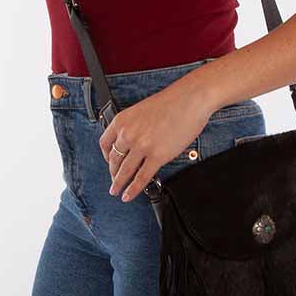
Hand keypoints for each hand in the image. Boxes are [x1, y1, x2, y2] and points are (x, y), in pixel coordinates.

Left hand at [98, 81, 212, 201]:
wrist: (190, 100)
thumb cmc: (171, 102)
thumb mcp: (142, 111)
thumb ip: (133, 127)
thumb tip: (133, 144)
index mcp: (122, 120)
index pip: (105, 143)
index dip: (106, 157)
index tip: (109, 163)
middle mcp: (128, 134)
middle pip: (114, 160)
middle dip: (113, 174)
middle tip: (114, 182)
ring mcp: (142, 146)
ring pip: (125, 171)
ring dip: (119, 184)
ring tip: (117, 192)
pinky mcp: (157, 156)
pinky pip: (142, 177)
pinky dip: (134, 189)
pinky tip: (129, 195)